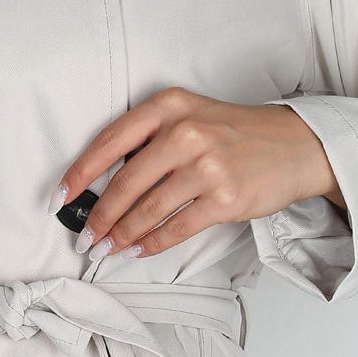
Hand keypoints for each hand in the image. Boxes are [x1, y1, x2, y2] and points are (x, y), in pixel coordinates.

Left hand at [52, 88, 345, 261]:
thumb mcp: (190, 115)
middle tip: (85, 235)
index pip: (110, 142)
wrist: (296, 145)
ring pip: (147, 209)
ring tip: (105, 248)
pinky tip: (137, 250)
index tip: (62, 196)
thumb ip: (150, 138)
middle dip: (99, 215)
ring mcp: (207, 166)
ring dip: (121, 235)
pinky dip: (152, 243)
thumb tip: (104, 181)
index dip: (80, 173)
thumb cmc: (236, 133)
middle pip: (125, 183)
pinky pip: (176, 227)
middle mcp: (186, 132)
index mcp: (169, 106)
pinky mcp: (225, 198)